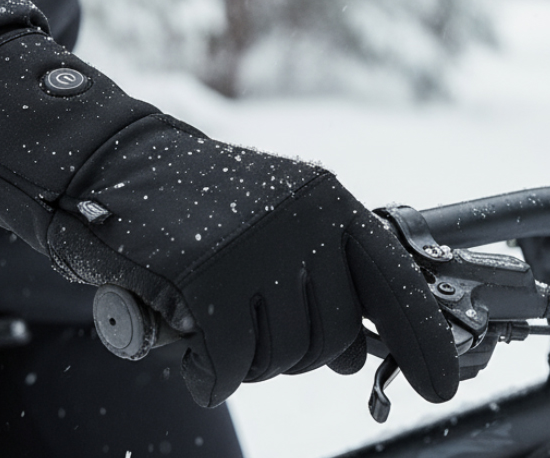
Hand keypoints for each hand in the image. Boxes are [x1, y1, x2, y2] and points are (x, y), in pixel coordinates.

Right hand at [0, 31, 457, 405]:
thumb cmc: (194, 208)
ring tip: (208, 319)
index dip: (421, 339)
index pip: (394, 281)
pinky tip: (188, 350)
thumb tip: (356, 357)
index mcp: (329, 203)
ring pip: (279, 357)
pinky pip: (226, 366)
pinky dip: (207, 375)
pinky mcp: (202, 274)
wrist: (107, 164)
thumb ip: (322, 283)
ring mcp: (255, 243)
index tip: (442, 385)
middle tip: (245, 329)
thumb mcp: (275, 230)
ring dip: (244, 363)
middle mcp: (304, 218)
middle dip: (292, 354)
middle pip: (332, 337)